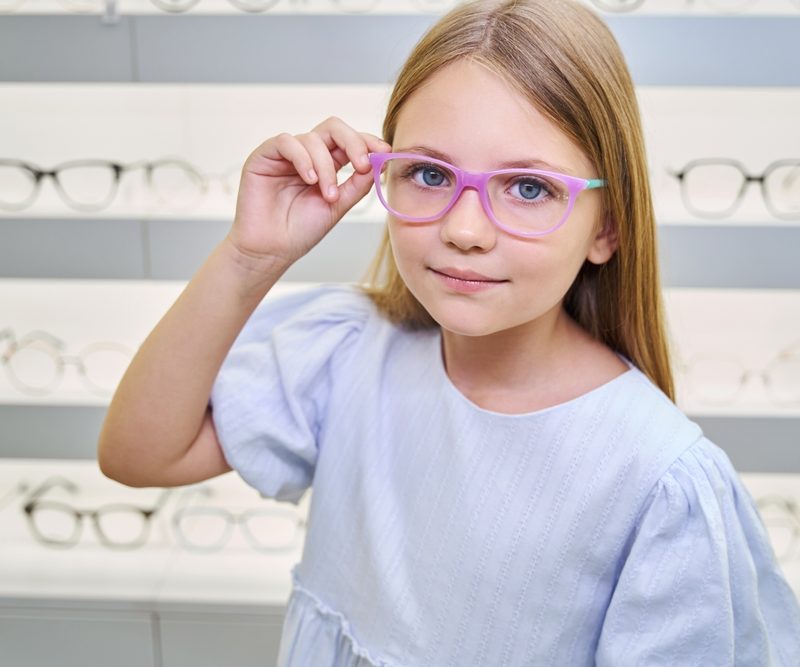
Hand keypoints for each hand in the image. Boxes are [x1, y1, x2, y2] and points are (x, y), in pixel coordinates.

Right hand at [226, 116, 390, 272]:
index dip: (368, 142)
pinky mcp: (264, 156)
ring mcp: (286, 154)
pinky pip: (287, 142)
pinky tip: (310, 180)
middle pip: (334, 128)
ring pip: (313, 138)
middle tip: (362, 165)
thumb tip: (379, 162)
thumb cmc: (300, 231)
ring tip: (328, 194)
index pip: (349, 141)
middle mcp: (307, 154)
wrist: (272, 250)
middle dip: (353, 142)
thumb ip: (357, 184)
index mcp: (327, 164)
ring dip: (327, 166)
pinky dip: (303, 159)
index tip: (384, 152)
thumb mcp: (338, 206)